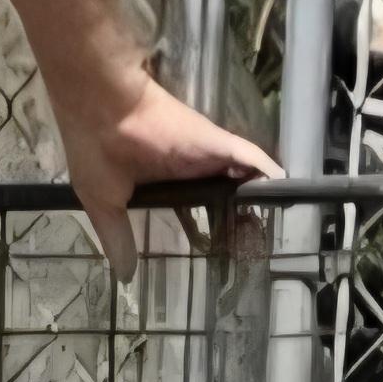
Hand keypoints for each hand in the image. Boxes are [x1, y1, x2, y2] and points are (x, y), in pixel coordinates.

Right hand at [55, 69, 273, 279]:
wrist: (100, 106)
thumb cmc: (96, 149)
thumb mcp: (104, 205)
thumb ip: (118, 240)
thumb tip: (125, 275)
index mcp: (166, 181)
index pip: (198, 206)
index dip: (211, 225)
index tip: (223, 249)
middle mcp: (192, 167)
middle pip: (226, 193)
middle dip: (241, 217)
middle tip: (253, 244)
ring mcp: (206, 154)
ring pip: (243, 178)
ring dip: (260, 199)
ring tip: (276, 225)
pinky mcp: (216, 143)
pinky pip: (252, 159)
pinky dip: (270, 175)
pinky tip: (287, 191)